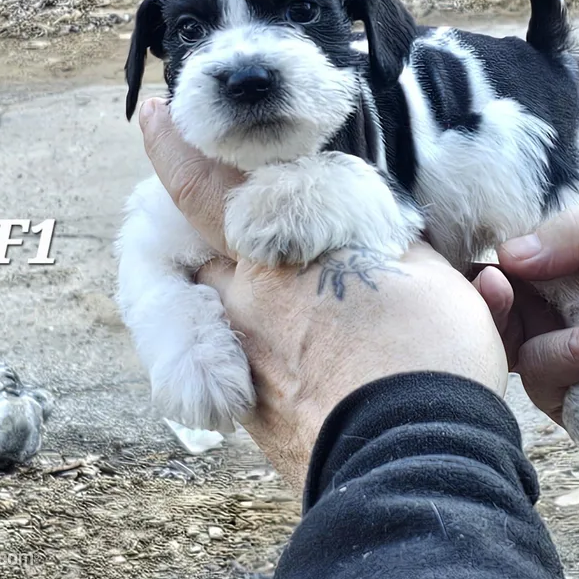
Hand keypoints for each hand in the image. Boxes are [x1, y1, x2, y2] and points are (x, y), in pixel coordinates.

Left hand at [139, 97, 507, 489]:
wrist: (417, 463)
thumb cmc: (425, 358)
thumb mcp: (425, 274)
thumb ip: (386, 240)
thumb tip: (378, 232)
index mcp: (276, 259)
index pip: (201, 188)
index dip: (173, 147)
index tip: (153, 115)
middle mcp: (241, 308)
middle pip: (200, 256)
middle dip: (216, 237)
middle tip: (250, 231)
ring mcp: (242, 364)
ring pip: (223, 311)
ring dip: (248, 295)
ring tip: (303, 305)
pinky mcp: (253, 414)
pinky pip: (244, 363)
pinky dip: (268, 348)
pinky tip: (316, 357)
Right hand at [477, 203, 578, 473]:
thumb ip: (577, 233)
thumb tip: (505, 253)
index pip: (515, 260)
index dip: (495, 263)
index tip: (492, 267)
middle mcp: (566, 309)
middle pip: (500, 305)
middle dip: (498, 298)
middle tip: (498, 287)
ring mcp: (570, 356)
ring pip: (516, 345)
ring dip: (560, 336)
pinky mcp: (578, 402)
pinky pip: (544, 383)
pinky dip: (576, 363)